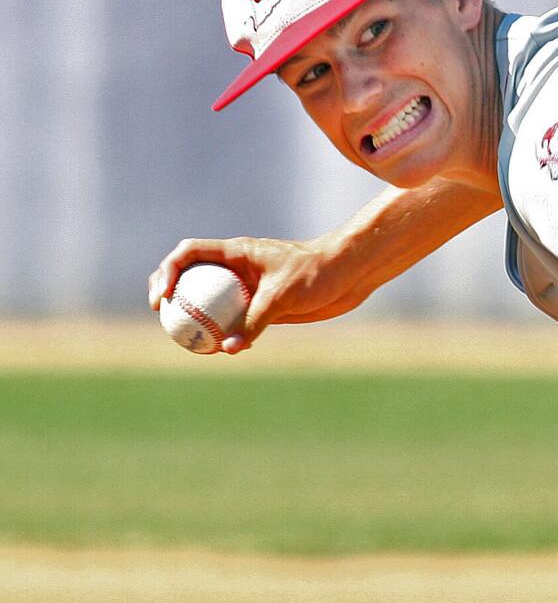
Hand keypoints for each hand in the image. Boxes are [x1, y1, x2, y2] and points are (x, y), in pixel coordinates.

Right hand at [147, 235, 358, 353]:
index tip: (163, 299)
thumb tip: (227, 349)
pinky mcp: (263, 304)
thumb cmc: (317, 273)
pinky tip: (229, 350)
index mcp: (236, 252)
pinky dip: (227, 332)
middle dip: (173, 294)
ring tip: (190, 342)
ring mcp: (249, 286)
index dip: (167, 272)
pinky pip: (236, 319)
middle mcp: (237, 268)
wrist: (350, 273)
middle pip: (192, 276)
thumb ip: (254, 321)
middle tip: (165, 319)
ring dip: (199, 318)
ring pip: (213, 301)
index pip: (189, 254)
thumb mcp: (282, 296)